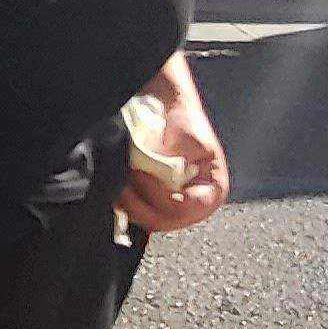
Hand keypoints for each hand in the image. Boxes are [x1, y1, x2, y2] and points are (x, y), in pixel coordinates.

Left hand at [119, 85, 231, 235]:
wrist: (164, 106)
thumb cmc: (181, 119)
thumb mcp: (185, 136)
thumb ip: (171, 160)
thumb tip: (149, 173)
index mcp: (211, 189)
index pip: (187, 209)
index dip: (161, 196)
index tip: (142, 175)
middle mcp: (194, 204)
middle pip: (166, 221)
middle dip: (141, 204)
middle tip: (123, 182)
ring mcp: (170, 205)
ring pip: (148, 220)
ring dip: (129, 204)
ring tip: (118, 183)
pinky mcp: (150, 203)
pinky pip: (136, 214)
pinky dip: (124, 204)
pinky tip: (115, 189)